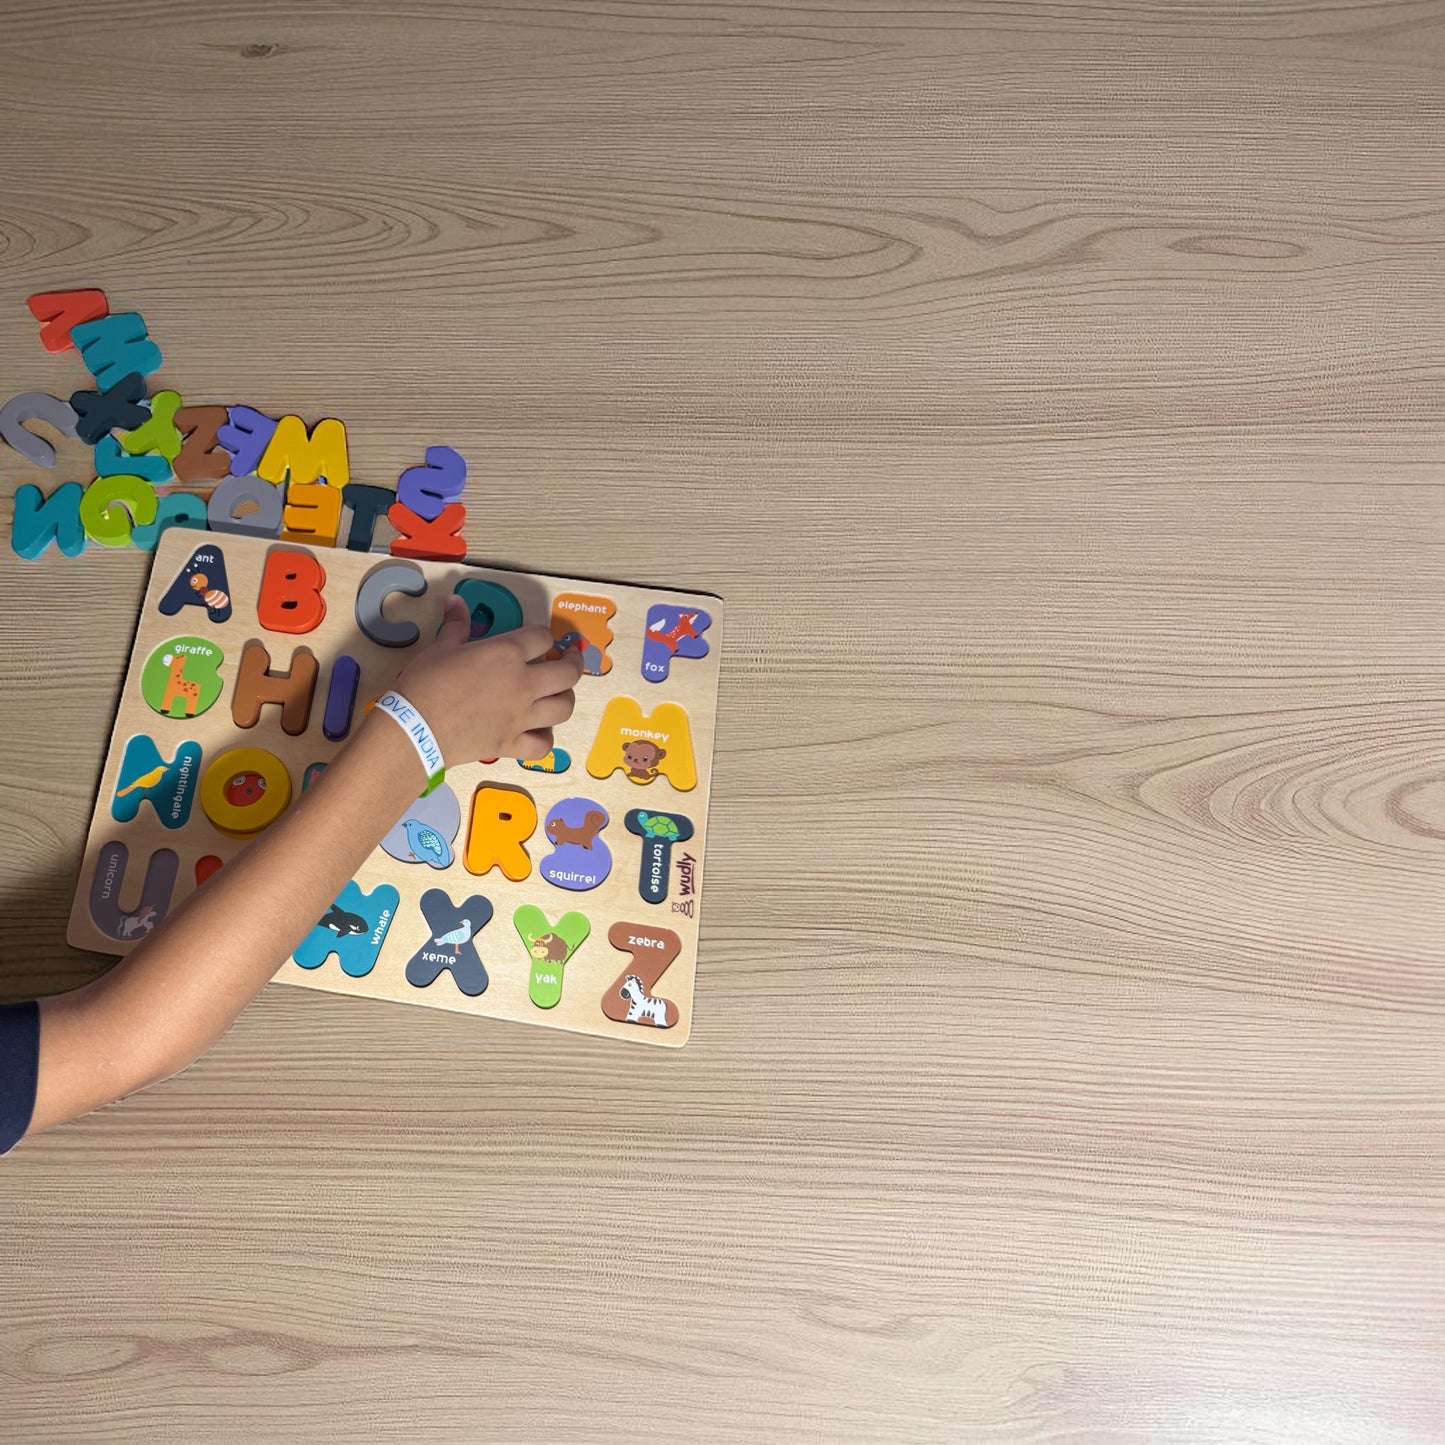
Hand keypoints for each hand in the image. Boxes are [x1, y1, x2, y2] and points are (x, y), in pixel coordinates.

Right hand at [391, 596, 584, 762]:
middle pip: (567, 673)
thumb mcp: (440, 647)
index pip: (541, 637)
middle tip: (570, 659)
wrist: (414, 728)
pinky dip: (546, 737)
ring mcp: (522, 716)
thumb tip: (455, 600)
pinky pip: (543, 744)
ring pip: (564, 708)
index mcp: (507, 653)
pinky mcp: (512, 744)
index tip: (541, 639)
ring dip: (566, 698)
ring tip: (560, 693)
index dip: (543, 635)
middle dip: (573, 663)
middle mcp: (523, 684)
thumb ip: (456, 624)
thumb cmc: (425, 682)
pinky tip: (540, 730)